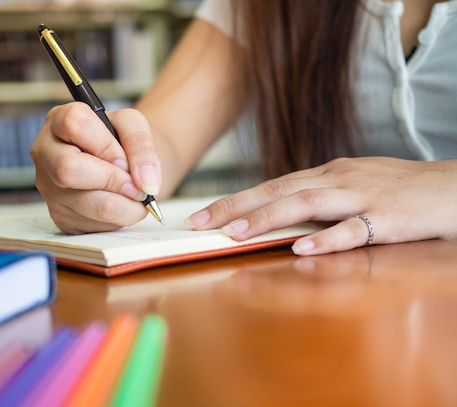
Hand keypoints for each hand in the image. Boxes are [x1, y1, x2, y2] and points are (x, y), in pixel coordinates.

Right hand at [30, 102, 161, 233]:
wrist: (120, 164)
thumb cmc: (121, 141)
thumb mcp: (134, 126)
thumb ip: (141, 145)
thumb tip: (146, 183)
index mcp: (58, 120)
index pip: (75, 125)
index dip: (106, 146)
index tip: (125, 160)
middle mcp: (45, 153)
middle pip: (68, 170)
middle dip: (113, 181)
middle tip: (136, 186)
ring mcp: (48, 187)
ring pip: (86, 203)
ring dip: (123, 205)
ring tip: (136, 198)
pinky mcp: (59, 215)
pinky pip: (92, 224)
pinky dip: (117, 219)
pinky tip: (121, 206)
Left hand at [185, 157, 456, 254]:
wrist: (454, 187)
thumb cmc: (400, 190)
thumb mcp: (352, 188)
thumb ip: (317, 200)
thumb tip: (277, 217)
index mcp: (327, 174)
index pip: (272, 185)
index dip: (235, 200)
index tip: (202, 216)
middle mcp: (338, 180)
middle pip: (278, 190)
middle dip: (235, 207)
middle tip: (200, 224)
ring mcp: (363, 197)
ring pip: (307, 204)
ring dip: (268, 218)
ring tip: (236, 233)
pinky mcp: (390, 218)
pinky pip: (355, 229)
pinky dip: (326, 238)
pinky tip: (302, 248)